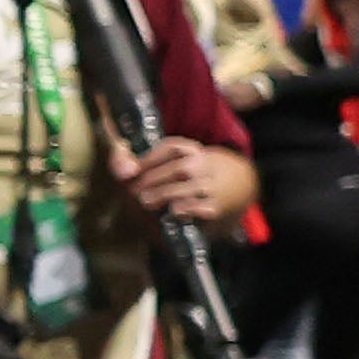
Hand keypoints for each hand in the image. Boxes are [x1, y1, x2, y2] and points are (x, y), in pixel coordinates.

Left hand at [109, 136, 256, 222]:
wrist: (236, 183)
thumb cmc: (190, 173)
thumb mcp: (173, 160)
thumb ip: (142, 160)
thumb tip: (123, 172)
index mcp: (191, 149)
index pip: (171, 147)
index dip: (148, 159)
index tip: (131, 172)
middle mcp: (203, 165)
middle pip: (177, 169)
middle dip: (152, 180)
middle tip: (134, 191)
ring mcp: (211, 185)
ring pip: (188, 187)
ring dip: (163, 194)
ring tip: (146, 201)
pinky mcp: (215, 206)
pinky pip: (201, 207)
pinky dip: (186, 209)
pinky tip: (173, 211)